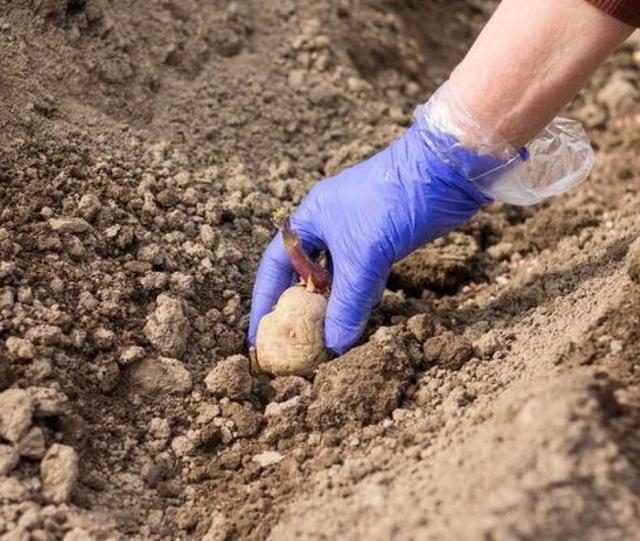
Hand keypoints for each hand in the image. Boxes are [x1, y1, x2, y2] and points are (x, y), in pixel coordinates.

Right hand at [248, 110, 494, 353]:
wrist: (445, 171)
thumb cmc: (393, 200)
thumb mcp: (364, 253)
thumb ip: (348, 301)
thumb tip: (334, 345)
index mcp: (310, 219)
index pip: (275, 266)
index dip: (264, 300)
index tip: (259, 334)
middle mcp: (328, 226)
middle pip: (304, 275)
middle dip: (297, 308)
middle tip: (292, 343)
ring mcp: (356, 233)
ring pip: (335, 278)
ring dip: (330, 306)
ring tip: (322, 340)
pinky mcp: (383, 242)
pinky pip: (361, 277)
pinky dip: (356, 298)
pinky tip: (354, 319)